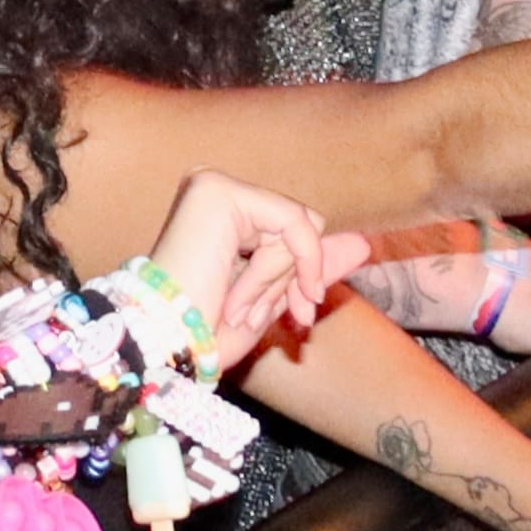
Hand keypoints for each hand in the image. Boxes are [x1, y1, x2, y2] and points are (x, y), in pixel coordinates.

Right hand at [140, 172, 367, 367]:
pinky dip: (277, 271)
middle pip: (301, 224)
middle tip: (263, 316)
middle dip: (292, 278)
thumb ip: (313, 266)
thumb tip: (363, 244)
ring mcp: (215, 186)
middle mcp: (216, 190)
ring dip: (276, 283)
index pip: (295, 228)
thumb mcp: (273, 297)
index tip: (298, 317)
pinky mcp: (218, 192)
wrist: (167, 345)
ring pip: (298, 226)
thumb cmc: (207, 331)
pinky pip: (289, 225)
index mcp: (225, 212)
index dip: (304, 274)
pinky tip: (241, 300)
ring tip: (238, 310)